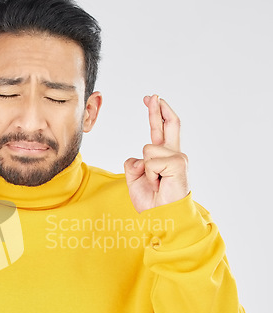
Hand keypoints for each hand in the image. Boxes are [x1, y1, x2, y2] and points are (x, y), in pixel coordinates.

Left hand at [124, 95, 188, 212]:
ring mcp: (178, 158)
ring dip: (144, 169)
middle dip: (158, 109)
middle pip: (168, 124)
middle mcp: (174, 154)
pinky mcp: (178, 163)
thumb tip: (139, 158)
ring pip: (148, 149)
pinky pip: (151, 161)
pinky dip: (149, 174)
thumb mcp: (136, 178)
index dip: (156, 114)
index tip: (151, 99)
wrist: (161, 216)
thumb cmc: (151, 201)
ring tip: (154, 183)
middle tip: (151, 95)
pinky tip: (158, 183)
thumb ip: (135, 164)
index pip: (161, 129)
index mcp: (164, 157)